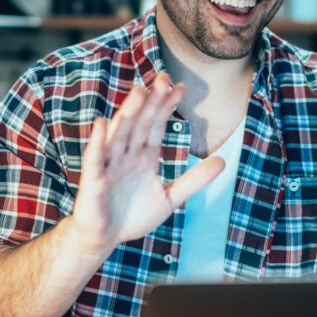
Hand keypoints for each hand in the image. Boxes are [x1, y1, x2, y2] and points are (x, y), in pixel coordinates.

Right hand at [71, 71, 224, 253]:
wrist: (104, 239)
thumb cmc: (132, 216)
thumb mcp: (169, 198)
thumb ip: (194, 180)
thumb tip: (223, 162)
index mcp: (144, 156)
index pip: (157, 126)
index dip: (167, 106)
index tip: (181, 87)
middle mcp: (126, 155)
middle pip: (140, 123)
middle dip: (151, 101)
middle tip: (163, 78)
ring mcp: (109, 165)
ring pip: (120, 134)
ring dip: (128, 113)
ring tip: (139, 92)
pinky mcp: (93, 180)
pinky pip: (95, 158)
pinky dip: (98, 141)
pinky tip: (102, 124)